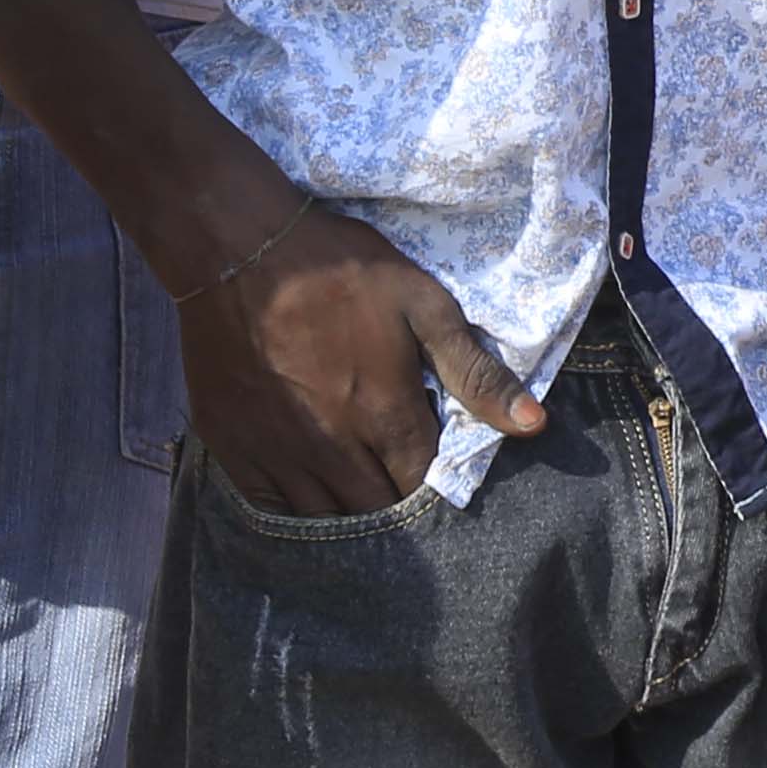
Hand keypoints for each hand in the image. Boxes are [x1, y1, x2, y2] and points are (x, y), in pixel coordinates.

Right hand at [179, 195, 540, 517]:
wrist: (241, 248)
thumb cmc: (342, 272)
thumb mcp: (423, 305)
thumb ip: (475, 372)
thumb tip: (534, 425)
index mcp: (385, 414)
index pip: (423, 483)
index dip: (436, 484)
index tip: (439, 470)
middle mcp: (332, 448)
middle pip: (375, 510)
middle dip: (396, 504)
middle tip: (399, 479)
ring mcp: (278, 453)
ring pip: (323, 518)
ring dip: (348, 513)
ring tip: (361, 489)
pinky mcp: (232, 449)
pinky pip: (270, 509)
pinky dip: (294, 510)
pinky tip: (310, 491)